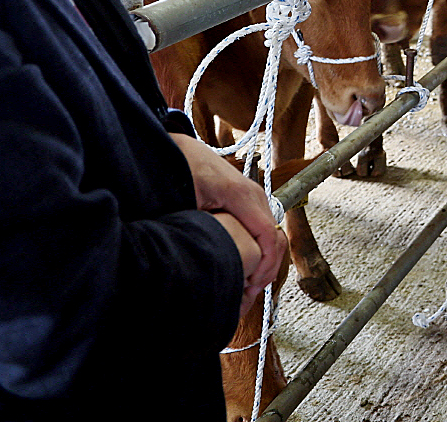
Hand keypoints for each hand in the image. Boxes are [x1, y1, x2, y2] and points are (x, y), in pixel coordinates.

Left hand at [171, 134, 286, 298]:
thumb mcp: (188, 201)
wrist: (171, 149)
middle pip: (275, 240)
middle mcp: (254, 195)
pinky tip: (241, 266)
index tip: (249, 288)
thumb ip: (204, 227)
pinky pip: (261, 230)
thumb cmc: (178, 169)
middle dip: (265, 271)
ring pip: (270, 237)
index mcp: (243, 195)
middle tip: (245, 296)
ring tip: (242, 286)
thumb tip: (217, 257)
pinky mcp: (245, 202)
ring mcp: (252, 197)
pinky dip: (256, 251)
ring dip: (262, 263)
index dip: (264, 268)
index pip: (269, 237)